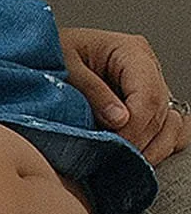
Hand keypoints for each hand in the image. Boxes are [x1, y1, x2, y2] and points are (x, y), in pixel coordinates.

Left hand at [60, 28, 190, 164]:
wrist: (40, 54)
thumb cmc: (49, 54)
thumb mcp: (64, 66)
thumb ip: (92, 91)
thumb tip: (120, 121)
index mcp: (130, 50)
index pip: (148, 95)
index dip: (134, 127)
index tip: (114, 146)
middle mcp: (147, 68)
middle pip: (161, 113)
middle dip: (140, 142)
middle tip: (113, 160)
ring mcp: (150, 87)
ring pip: (171, 125)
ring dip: (152, 149)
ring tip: (124, 163)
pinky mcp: (146, 106)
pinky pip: (168, 131)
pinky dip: (156, 147)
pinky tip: (134, 157)